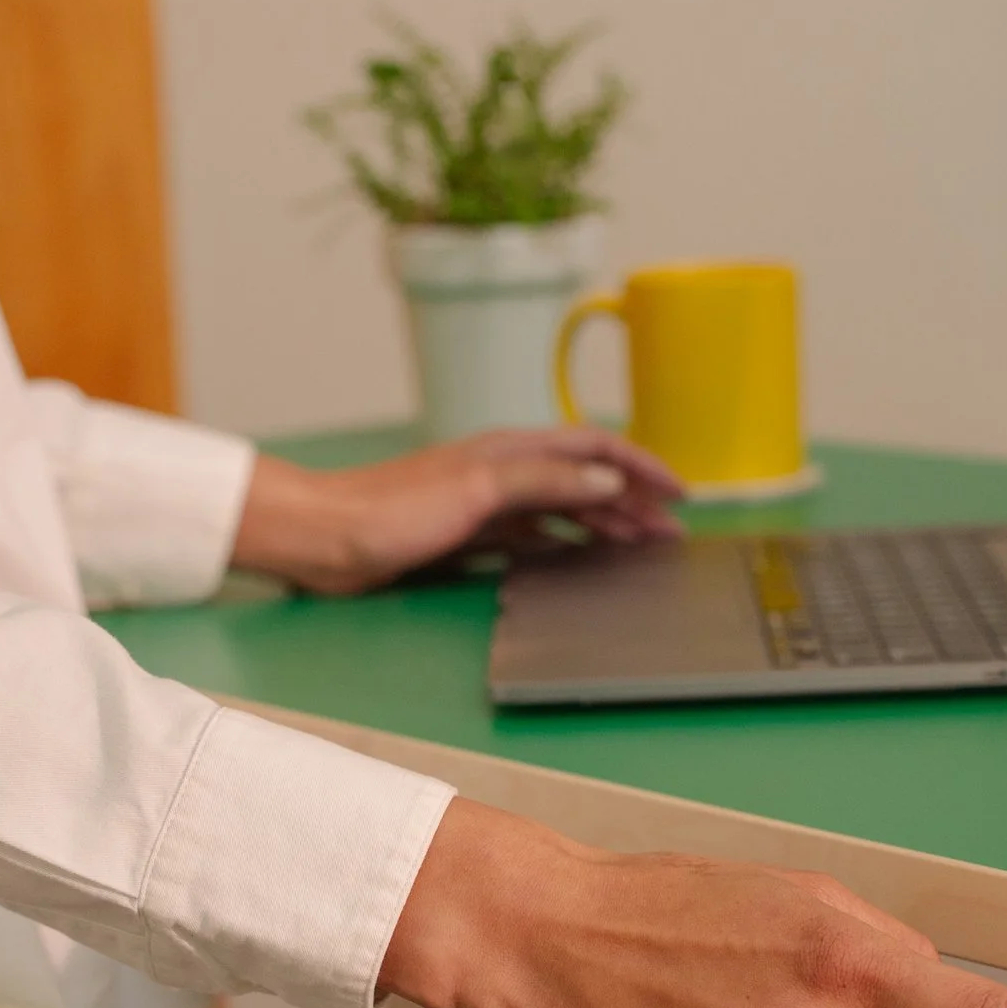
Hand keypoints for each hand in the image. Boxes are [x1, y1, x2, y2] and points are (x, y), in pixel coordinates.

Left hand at [230, 427, 684, 594]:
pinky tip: (582, 557)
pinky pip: (536, 534)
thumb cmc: (392, 511)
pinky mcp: (470, 532)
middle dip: (634, 500)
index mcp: (511, 450)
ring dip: (605, 522)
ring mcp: (488, 501)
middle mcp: (504, 469)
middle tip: (672, 532)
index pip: (594, 449)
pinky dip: (568, 542)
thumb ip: (544, 481)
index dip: (642, 465)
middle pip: (586, 479)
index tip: (680, 493)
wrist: (326, 538)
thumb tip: (607, 479)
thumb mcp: (477, 490)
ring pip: (565, 508)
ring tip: (640, 545)